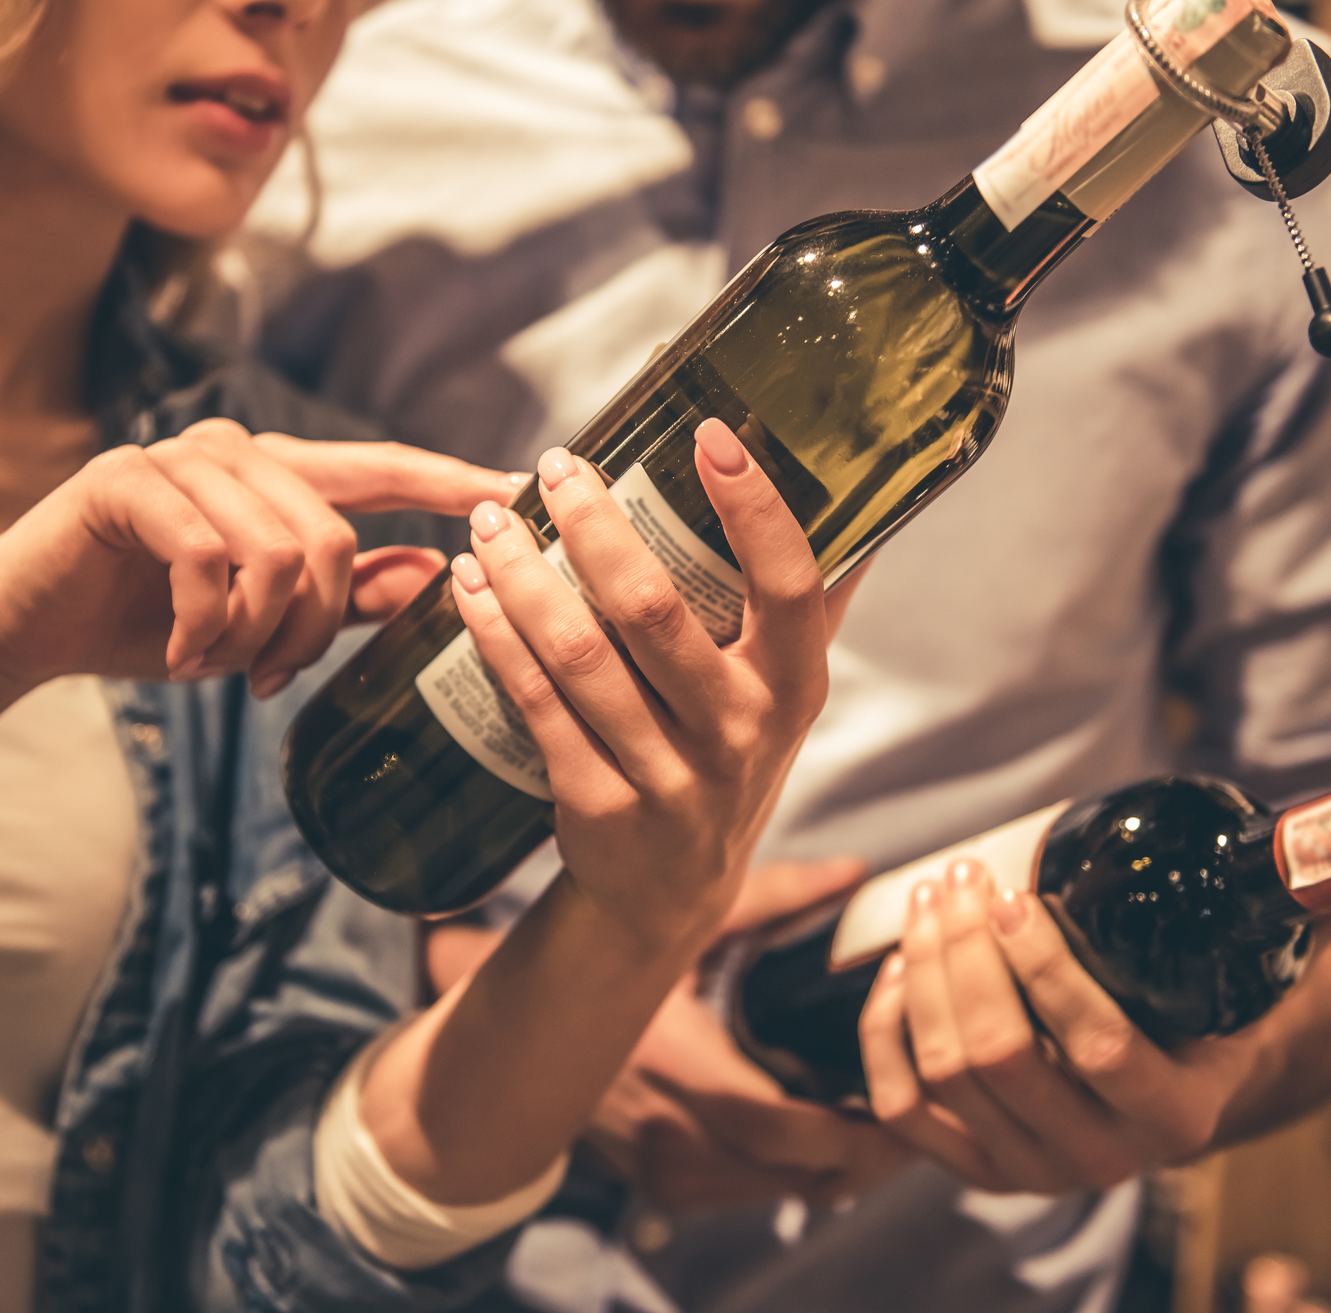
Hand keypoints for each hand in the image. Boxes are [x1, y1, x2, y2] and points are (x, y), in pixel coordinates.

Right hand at [0, 419, 513, 691]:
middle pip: (333, 536)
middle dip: (313, 626)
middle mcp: (234, 451)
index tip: (515, 488)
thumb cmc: (144, 621)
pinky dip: (205, 625)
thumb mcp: (259, 618)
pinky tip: (182, 652)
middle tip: (270, 675)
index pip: (382, 468)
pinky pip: (207, 557)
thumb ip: (345, 595)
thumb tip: (436, 575)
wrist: (25, 630)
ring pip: (275, 551)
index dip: (448, 478)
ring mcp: (178, 459)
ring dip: (253, 634)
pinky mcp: (125, 481)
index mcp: (275, 474)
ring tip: (217, 665)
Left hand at [446, 419, 831, 951]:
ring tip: (492, 518)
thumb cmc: (726, 756)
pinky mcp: (598, 803)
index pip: (790, 584)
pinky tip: (471, 589)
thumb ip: (809, 602)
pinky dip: (496, 635)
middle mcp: (739, 731)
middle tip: (558, 465)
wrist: (673, 894)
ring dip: (524, 574)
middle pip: (655, 610)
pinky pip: (536, 702)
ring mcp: (667, 776)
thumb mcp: (782, 692)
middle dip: (595, 526)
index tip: (710, 436)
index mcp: (794, 687)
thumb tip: (858, 497)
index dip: (754, 508)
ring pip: (580, 652)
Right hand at [585, 861, 916, 1207]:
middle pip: (793, 1175)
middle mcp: (670, 1136)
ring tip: (881, 1124)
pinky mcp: (666, 1189)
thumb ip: (773, 897)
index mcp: (677, 1069)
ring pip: (779, 1193)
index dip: (852, 1131)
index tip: (905, 1103)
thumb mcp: (686, 923)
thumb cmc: (613, 965)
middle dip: (864, 1158)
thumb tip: (853, 872)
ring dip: (835, 1170)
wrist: (530, 1028)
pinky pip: (751, 1196)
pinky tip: (824, 1138)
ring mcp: (666, 1172)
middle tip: (916, 1119)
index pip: (780, 1128)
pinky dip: (794, 1175)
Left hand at [858, 859, 1266, 1193]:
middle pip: (1000, 1056)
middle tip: (959, 879)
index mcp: (1177, 1114)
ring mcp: (1030, 1171)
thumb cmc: (1207, 1008)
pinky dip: (885, 1034)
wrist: (1174, 1087)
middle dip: (965, 954)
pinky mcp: (972, 1167)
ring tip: (929, 903)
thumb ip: (1299, 912)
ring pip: (944, 1073)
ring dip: (922, 976)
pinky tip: (895, 970)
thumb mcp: (1256, 970)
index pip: (1097, 1046)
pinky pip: (901, 1108)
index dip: (1044, 968)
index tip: (1014, 895)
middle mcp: (1103, 1158)